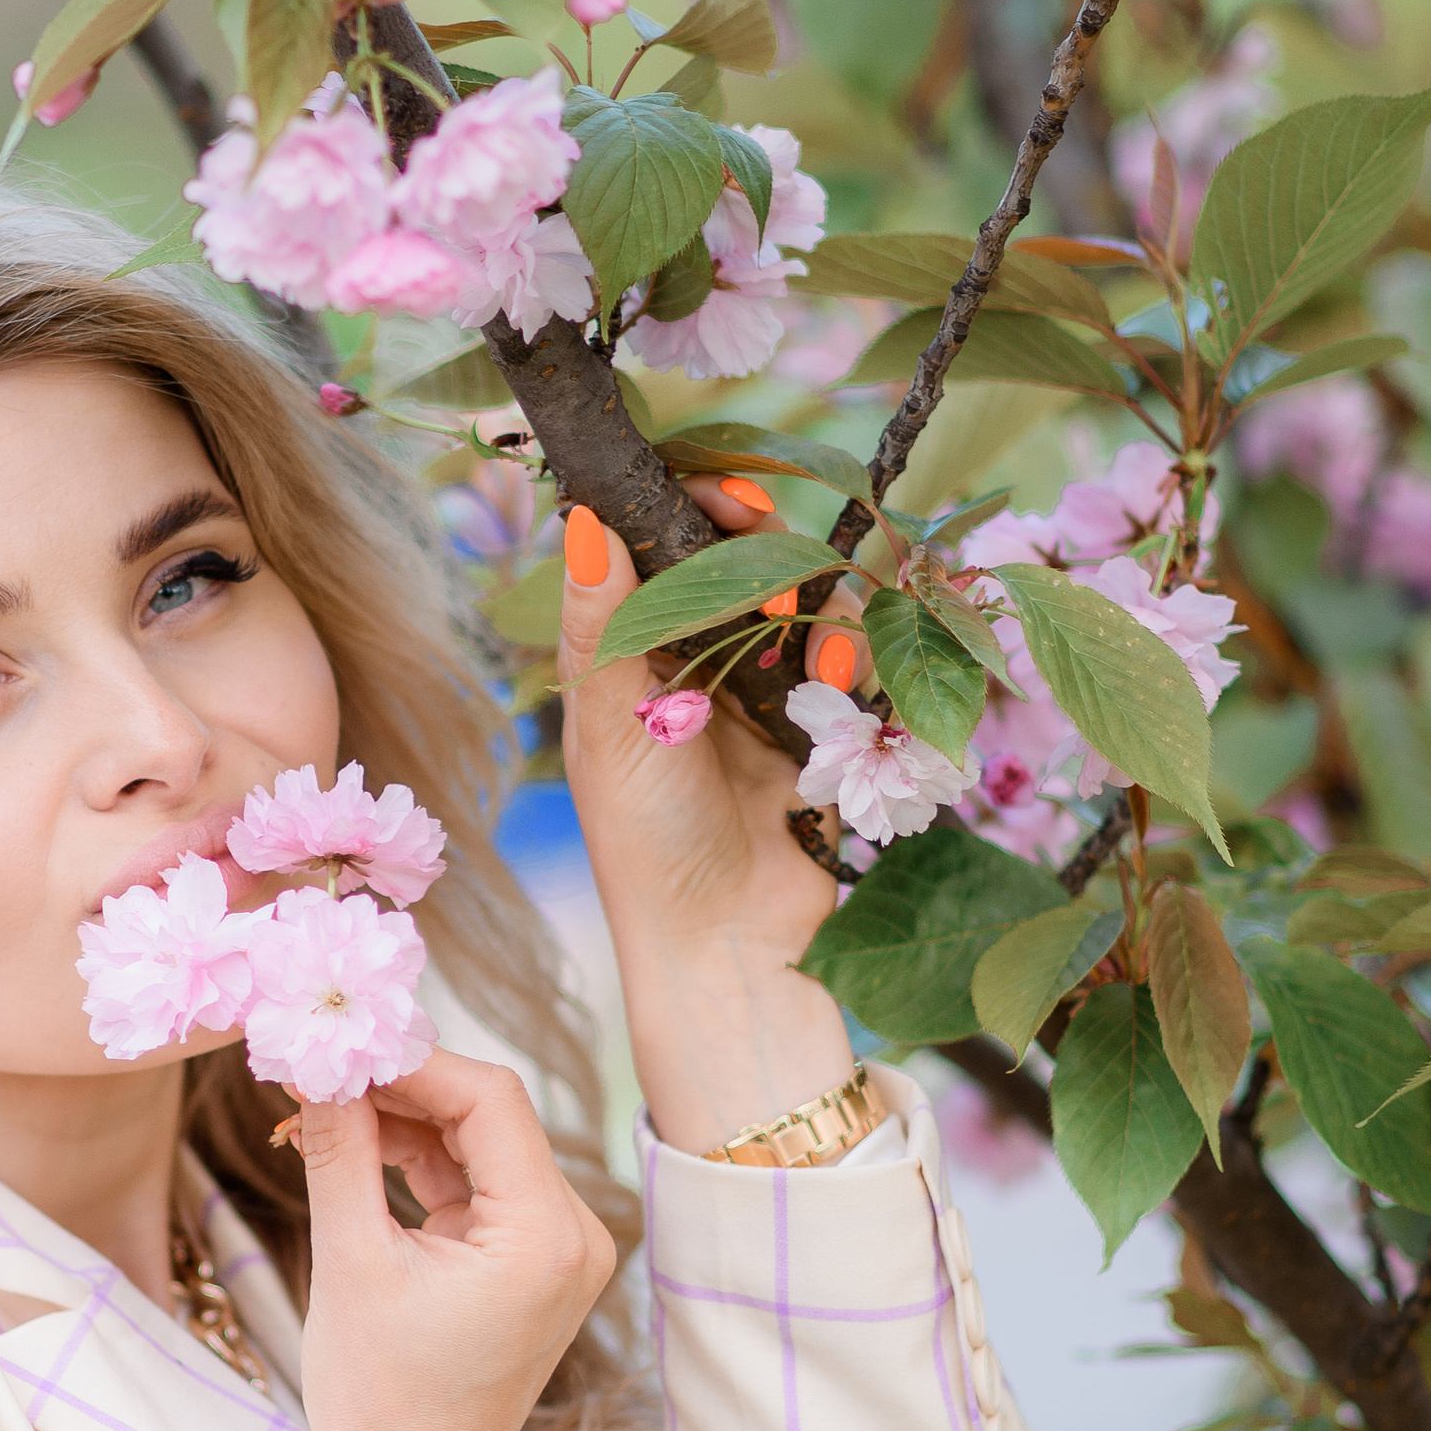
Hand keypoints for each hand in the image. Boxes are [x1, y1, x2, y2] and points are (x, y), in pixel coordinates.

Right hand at [295, 1049, 617, 1430]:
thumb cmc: (379, 1399)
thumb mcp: (350, 1262)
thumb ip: (339, 1149)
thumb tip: (319, 1059)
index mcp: (547, 1236)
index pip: (489, 1099)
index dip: (409, 1060)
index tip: (336, 1042)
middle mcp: (574, 1235)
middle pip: (488, 1114)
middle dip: (398, 1088)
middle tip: (314, 1070)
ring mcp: (556, 1251)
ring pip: (477, 1143)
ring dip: (399, 1122)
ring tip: (313, 1113)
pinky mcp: (529, 1264)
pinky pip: (475, 1184)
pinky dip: (416, 1163)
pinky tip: (348, 1149)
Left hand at [559, 498, 859, 1156]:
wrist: (726, 942)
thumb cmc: (645, 842)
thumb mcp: (611, 725)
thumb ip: (605, 622)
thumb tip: (584, 518)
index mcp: (624, 652)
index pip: (652, 542)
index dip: (683, 501)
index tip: (717, 488)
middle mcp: (690, 659)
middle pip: (734, 555)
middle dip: (757, 533)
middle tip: (767, 528)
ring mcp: (760, 689)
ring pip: (799, 596)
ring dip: (805, 590)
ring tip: (796, 620)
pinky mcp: (820, 723)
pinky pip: (846, 656)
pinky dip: (845, 649)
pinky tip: (834, 670)